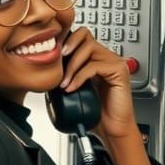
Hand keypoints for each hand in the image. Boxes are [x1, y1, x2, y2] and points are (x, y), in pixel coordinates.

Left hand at [60, 29, 157, 164]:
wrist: (112, 130)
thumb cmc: (96, 114)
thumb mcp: (73, 91)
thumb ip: (64, 77)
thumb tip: (45, 70)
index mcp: (95, 58)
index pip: (80, 36)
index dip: (65, 41)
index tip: (52, 53)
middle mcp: (106, 57)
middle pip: (84, 35)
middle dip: (67, 47)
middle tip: (58, 62)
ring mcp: (114, 62)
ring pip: (88, 48)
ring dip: (71, 65)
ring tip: (64, 82)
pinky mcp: (119, 70)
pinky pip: (94, 66)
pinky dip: (79, 77)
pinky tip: (72, 88)